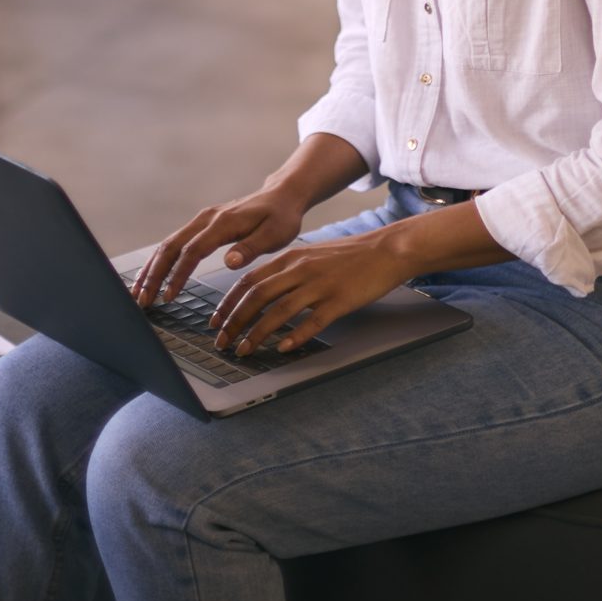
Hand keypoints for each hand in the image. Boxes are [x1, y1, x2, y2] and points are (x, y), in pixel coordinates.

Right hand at [133, 185, 307, 309]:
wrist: (282, 196)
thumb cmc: (281, 217)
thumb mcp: (275, 234)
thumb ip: (250, 247)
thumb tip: (229, 262)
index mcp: (223, 223)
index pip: (192, 251)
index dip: (177, 275)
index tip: (167, 297)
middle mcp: (207, 219)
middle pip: (171, 246)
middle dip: (154, 274)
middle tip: (142, 300)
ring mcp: (202, 220)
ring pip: (169, 244)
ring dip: (152, 268)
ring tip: (139, 293)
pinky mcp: (202, 225)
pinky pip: (176, 242)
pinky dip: (160, 260)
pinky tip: (152, 276)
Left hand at [208, 229, 412, 360]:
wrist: (385, 250)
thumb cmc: (348, 256)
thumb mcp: (311, 256)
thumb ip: (286, 271)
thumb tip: (261, 293)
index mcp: (291, 257)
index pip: (249, 281)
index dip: (228, 303)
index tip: (216, 322)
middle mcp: (300, 269)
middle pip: (257, 296)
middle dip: (234, 322)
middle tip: (222, 342)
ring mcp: (320, 285)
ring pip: (279, 311)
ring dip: (257, 334)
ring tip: (244, 351)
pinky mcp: (339, 300)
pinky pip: (312, 322)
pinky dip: (295, 336)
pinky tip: (284, 349)